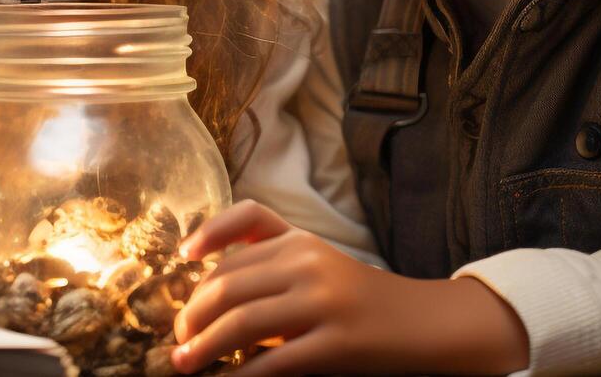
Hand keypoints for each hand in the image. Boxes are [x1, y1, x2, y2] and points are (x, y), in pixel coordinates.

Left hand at [171, 200, 528, 374]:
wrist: (422, 324)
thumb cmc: (359, 298)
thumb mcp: (317, 263)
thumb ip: (270, 259)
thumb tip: (203, 283)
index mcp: (302, 240)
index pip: (237, 236)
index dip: (202, 248)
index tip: (178, 266)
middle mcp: (310, 264)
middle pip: (227, 285)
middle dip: (191, 316)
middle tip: (178, 340)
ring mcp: (323, 303)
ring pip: (241, 323)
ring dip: (203, 348)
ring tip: (185, 364)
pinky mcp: (335, 344)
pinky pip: (272, 364)